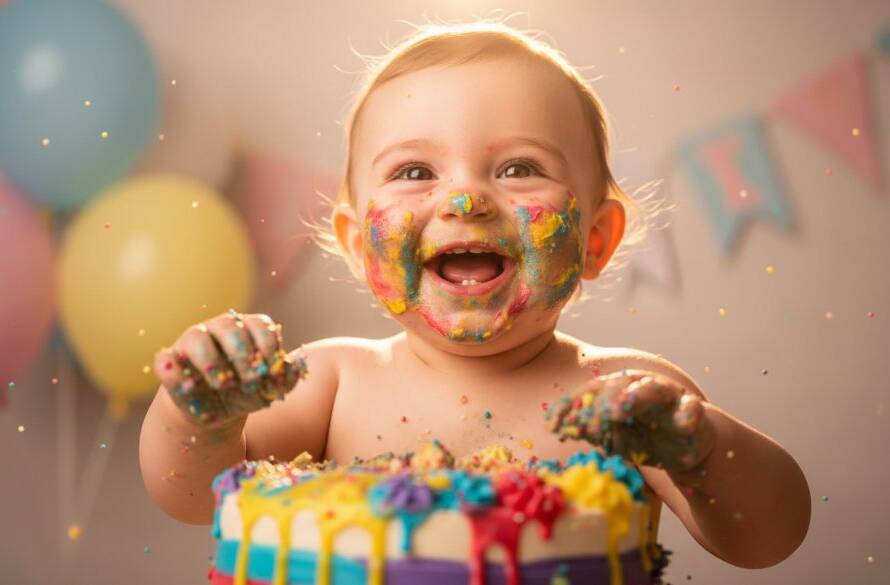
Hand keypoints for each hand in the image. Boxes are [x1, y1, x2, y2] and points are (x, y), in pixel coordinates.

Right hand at [152, 310, 306, 428]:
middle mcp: (219, 329)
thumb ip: (286, 378)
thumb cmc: (247, 392)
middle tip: (251, 381)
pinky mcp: (169, 361)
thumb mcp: (269, 389)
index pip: (260, 325)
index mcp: (248, 329)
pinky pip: (164, 360)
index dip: (269, 347)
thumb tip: (292, 367)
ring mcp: (192, 342)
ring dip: (211, 362)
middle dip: (243, 355)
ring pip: (196, 338)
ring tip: (223, 385)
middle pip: (230, 327)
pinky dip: (171, 371)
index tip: (272, 372)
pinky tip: (187, 387)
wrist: (216, 413)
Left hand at [546, 369, 713, 471]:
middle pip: (618, 386)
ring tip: (620, 408)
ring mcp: (667, 397)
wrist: (685, 447)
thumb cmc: (643, 435)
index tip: (552, 424)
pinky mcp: (693, 412)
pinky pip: (692, 408)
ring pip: (653, 390)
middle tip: (585, 423)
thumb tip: (561, 427)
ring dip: (636, 397)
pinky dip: (688, 413)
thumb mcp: (612, 436)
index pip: (590, 392)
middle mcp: (640, 386)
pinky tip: (682, 421)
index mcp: (618, 389)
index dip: (570, 406)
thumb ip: (590, 429)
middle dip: (599, 403)